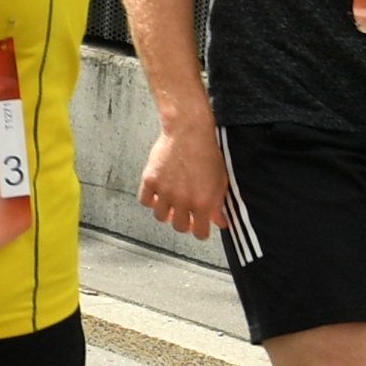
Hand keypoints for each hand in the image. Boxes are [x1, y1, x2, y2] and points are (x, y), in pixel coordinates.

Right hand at [138, 122, 229, 239]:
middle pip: (178, 227)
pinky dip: (151, 200)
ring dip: (166, 212)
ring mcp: (165, 191)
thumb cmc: (207, 153)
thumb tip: (220, 222)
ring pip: (160, 216)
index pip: (199, 233)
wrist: (189, 131)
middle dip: (183, 222)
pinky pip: (145, 201)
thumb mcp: (220, 181)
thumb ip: (218, 205)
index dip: (200, 231)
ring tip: (171, 203)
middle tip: (186, 214)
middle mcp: (182, 200)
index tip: (200, 227)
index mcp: (203, 203)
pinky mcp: (150, 180)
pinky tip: (158, 193)